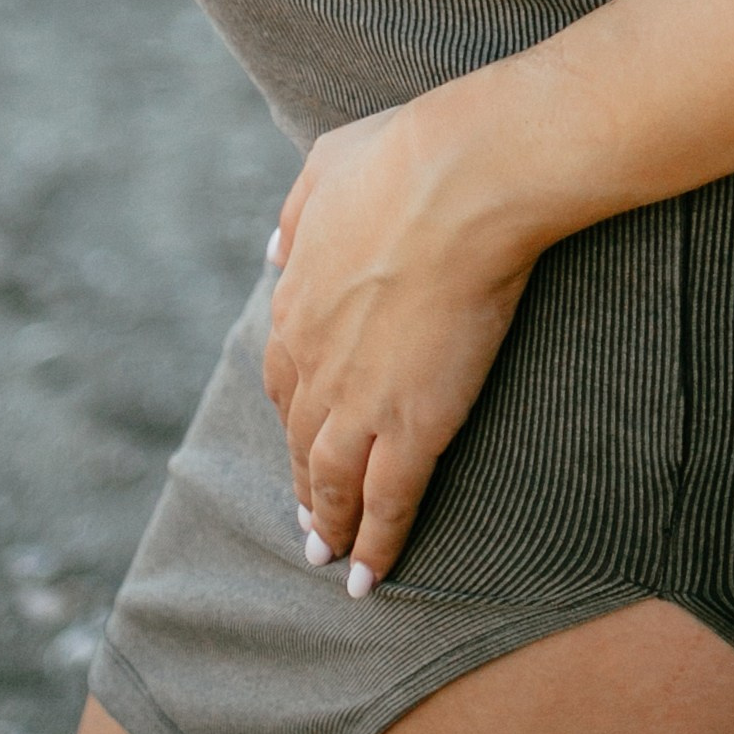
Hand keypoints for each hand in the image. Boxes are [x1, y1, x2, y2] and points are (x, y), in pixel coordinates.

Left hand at [261, 89, 539, 590]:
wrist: (461, 182)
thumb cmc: (407, 157)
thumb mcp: (327, 165)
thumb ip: (295, 213)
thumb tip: (272, 252)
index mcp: (295, 302)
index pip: (284, 379)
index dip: (294, 415)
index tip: (302, 438)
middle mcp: (312, 364)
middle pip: (301, 440)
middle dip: (304, 483)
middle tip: (312, 519)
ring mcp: (358, 402)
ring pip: (333, 482)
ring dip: (329, 523)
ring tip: (332, 556)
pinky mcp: (411, 428)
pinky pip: (387, 503)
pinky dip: (375, 544)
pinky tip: (371, 576)